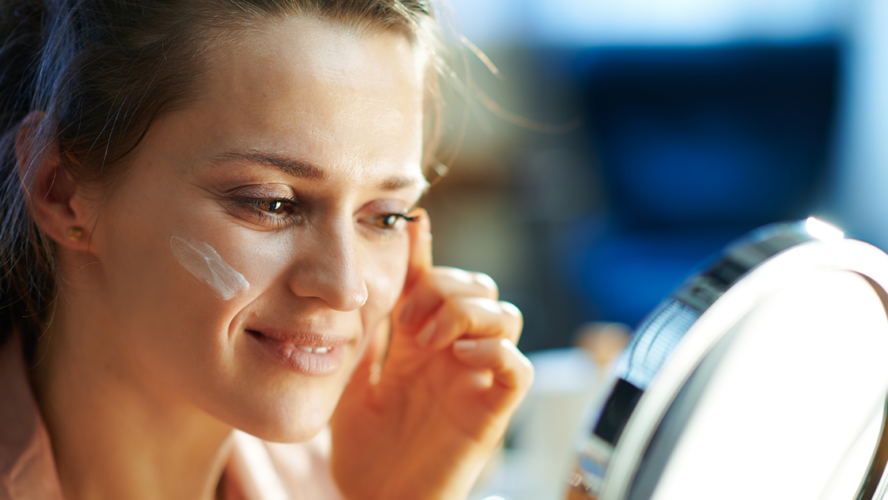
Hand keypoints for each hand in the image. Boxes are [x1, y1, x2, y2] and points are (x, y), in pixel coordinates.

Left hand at [330, 209, 532, 499]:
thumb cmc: (363, 447)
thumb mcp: (354, 375)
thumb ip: (368, 327)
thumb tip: (365, 275)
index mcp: (421, 341)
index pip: (434, 281)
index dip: (425, 253)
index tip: (411, 226)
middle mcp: (454, 352)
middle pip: (479, 287)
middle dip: (444, 287)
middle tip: (407, 316)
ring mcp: (475, 378)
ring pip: (507, 314)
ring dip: (468, 312)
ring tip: (429, 338)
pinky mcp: (490, 409)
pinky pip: (516, 366)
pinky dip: (495, 350)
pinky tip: (459, 357)